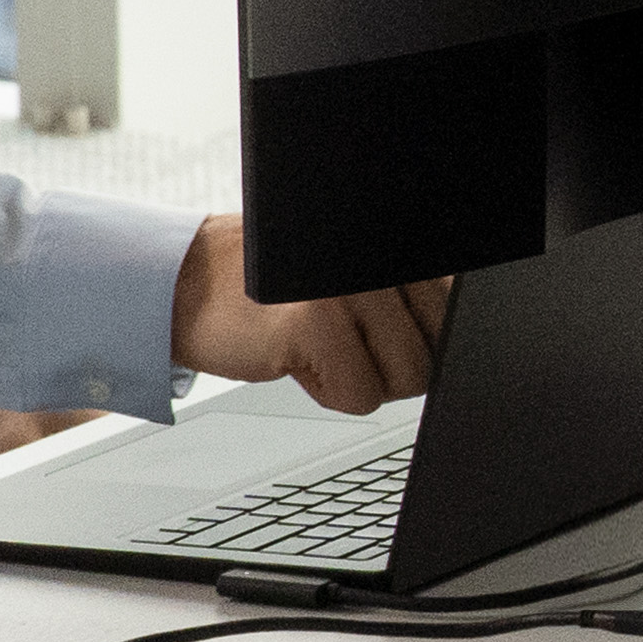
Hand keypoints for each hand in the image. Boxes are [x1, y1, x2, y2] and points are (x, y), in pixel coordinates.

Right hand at [175, 220, 453, 411]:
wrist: (183, 285)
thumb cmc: (272, 291)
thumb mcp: (352, 282)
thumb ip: (407, 299)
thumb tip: (459, 346)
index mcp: (395, 246)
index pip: (456, 310)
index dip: (420, 340)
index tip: (379, 336)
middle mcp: (380, 257)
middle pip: (435, 352)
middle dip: (389, 366)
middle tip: (337, 340)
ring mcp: (351, 285)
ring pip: (407, 379)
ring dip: (358, 379)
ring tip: (316, 344)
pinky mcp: (316, 322)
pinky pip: (360, 395)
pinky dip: (325, 390)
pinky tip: (293, 356)